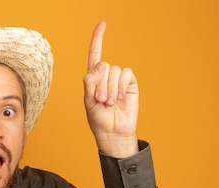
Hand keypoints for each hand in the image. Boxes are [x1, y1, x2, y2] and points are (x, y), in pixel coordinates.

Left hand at [83, 21, 138, 157]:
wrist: (113, 132)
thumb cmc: (98, 119)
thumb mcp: (88, 100)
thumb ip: (90, 81)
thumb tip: (102, 63)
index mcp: (94, 78)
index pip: (95, 55)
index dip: (98, 39)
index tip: (102, 24)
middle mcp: (106, 76)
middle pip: (104, 66)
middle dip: (101, 84)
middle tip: (101, 101)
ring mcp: (119, 80)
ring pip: (114, 71)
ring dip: (110, 88)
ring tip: (110, 103)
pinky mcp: (130, 84)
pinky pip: (126, 74)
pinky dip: (121, 86)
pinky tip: (120, 98)